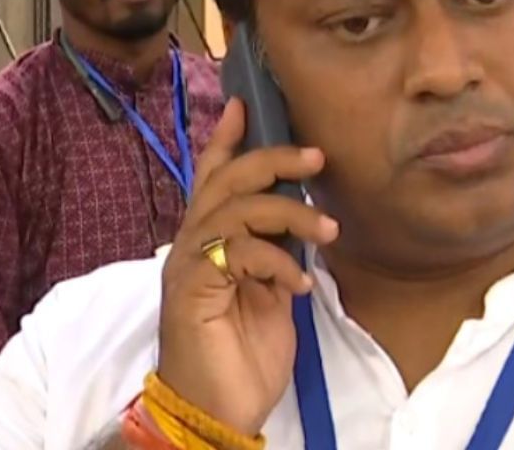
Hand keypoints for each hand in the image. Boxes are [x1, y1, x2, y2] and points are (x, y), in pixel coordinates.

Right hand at [156, 98, 338, 435]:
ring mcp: (187, 266)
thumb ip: (276, 252)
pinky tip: (300, 285)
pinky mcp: (191, 289)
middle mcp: (190, 246)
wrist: (216, 411)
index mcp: (208, 242)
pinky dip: (276, 262)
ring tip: (326, 232)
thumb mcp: (271, 293)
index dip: (226, 139)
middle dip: (272, 159)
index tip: (245, 102)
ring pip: (235, 210)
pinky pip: (236, 252)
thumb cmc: (243, 355)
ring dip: (289, 214)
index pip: (212, 177)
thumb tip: (303, 223)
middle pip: (225, 181)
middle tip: (316, 157)